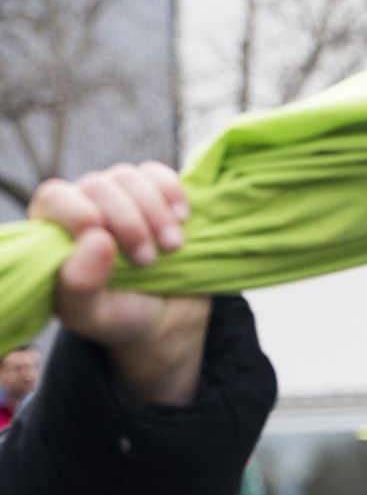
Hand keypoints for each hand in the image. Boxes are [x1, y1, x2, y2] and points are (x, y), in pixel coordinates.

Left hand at [29, 163, 210, 405]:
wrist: (166, 320)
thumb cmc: (119, 317)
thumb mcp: (91, 314)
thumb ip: (80, 284)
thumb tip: (96, 238)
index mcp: (56, 232)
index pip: (56, 198)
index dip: (80, 213)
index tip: (107, 244)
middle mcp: (84, 207)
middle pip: (99, 186)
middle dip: (128, 222)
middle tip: (148, 260)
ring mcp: (120, 197)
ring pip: (129, 177)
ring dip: (155, 212)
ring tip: (173, 247)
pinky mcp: (155, 195)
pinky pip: (160, 175)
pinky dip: (173, 193)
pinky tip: (183, 219)